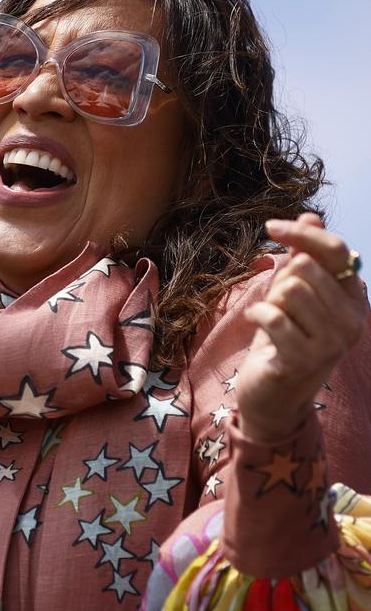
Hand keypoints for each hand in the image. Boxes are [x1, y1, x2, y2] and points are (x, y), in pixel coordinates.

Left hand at [237, 213, 366, 443]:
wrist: (272, 396)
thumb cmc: (283, 340)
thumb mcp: (293, 293)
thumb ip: (303, 256)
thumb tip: (310, 215)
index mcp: (355, 299)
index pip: (335, 250)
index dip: (302, 233)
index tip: (271, 226)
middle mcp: (352, 320)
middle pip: (306, 268)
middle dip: (281, 281)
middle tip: (278, 307)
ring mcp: (332, 342)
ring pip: (290, 289)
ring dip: (270, 300)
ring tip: (272, 320)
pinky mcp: (304, 359)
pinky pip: (273, 315)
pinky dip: (256, 316)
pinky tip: (257, 328)